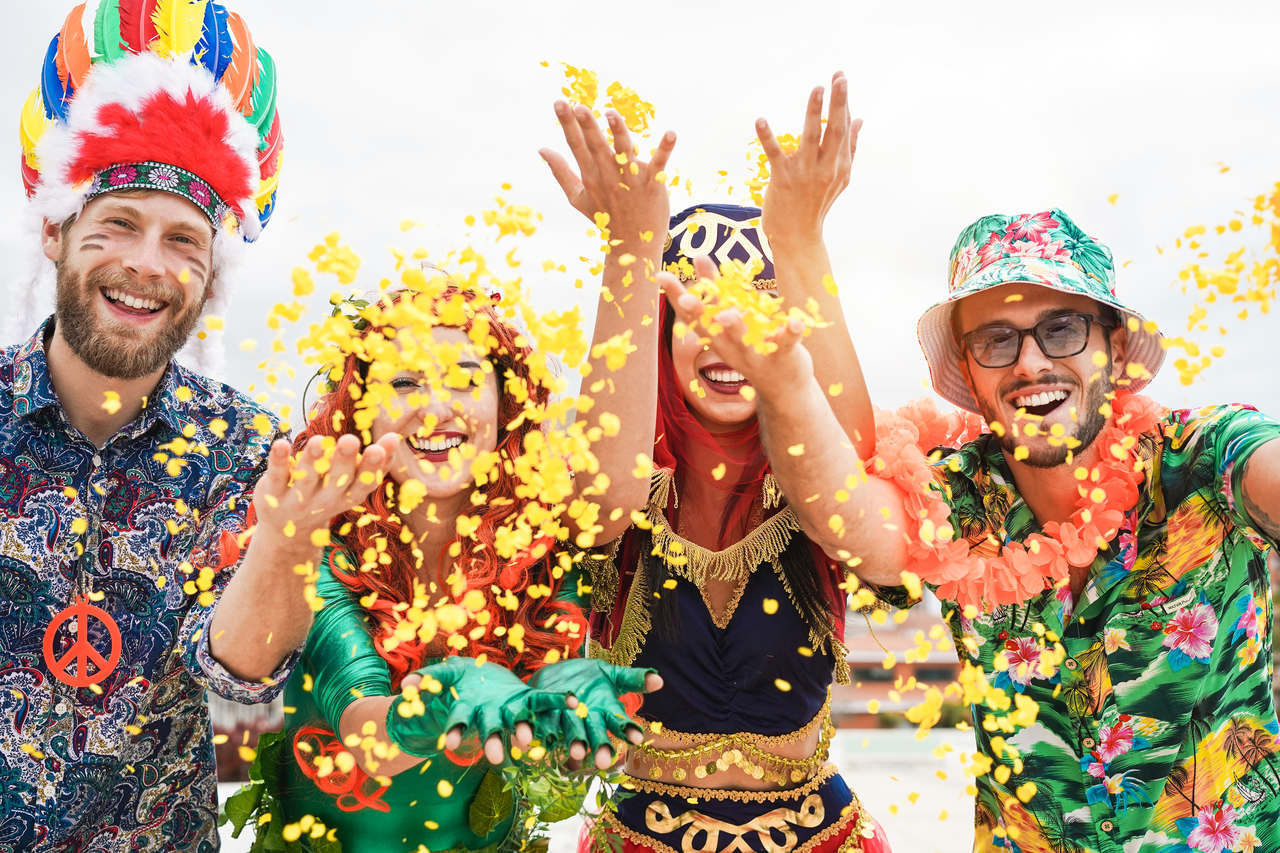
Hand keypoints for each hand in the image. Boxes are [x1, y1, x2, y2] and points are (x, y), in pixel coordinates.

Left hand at [252, 433, 396, 544]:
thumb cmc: (325, 496)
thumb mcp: (349, 486)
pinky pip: (276, 476)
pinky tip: (281, 443)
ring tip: (319, 440)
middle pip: (337, 481)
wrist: (286, 532)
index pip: (364, 483)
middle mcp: (325, 501)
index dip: (373, 467)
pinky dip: (279, 461)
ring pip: (307, 478)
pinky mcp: (272, 494)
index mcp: (347, 497)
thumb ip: (371, 465)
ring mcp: (298, 499)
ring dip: (313, 460)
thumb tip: (393, 438)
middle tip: (350, 440)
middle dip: (344, 461)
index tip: (380, 447)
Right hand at [390, 658, 569, 765]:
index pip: (459, 721)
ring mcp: (511, 710)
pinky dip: (559, 700)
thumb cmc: (460, 682)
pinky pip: (545, 701)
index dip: (454, 731)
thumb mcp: (444, 675)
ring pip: (517, 724)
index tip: (449, 744)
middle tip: (498, 759)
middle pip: (490, 731)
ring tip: (530, 745)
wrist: (482, 679)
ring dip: (524, 733)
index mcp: (468, 709)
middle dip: (493, 743)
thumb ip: (428, 679)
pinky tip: (574, 700)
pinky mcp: (528, 699)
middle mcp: (490, 715)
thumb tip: (406, 686)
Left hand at [528, 659, 661, 769]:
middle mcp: (588, 721)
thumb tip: (660, 680)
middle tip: (604, 761)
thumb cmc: (590, 678)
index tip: (637, 738)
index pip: (620, 722)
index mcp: (606, 711)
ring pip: (572, 734)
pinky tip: (543, 742)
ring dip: (574, 744)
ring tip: (576, 754)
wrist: (556, 675)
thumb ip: (633, 678)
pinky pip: (545, 727)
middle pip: (596, 735)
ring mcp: (566, 721)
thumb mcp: (612, 673)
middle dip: (600, 747)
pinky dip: (544, 735)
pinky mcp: (545, 718)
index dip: (627, 730)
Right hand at [540, 103, 675, 247]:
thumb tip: (542, 149)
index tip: (559, 103)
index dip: (567, 124)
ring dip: (618, 133)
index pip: (576, 146)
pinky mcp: (654, 184)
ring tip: (611, 114)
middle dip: (587, 126)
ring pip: (625, 153)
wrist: (633, 243)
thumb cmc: (605, 216)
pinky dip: (665, 149)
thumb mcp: (578, 197)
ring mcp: (632, 180)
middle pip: (596, 147)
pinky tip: (671, 133)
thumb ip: (560, 172)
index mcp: (590, 177)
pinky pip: (660, 164)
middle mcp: (609, 177)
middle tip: (579, 106)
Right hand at [660, 257, 813, 399]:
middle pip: (712, 327)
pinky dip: (791, 331)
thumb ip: (717, 290)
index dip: (676, 296)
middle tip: (688, 297)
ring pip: (744, 338)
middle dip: (700, 313)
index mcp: (717, 337)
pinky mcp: (782, 356)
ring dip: (736, 326)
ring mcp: (756, 353)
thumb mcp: (731, 320)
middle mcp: (731, 346)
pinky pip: (786, 343)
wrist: (782, 389)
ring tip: (728, 313)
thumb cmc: (752, 346)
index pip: (691, 315)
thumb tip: (698, 255)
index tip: (661, 275)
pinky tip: (796, 320)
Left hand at [758, 71, 860, 244]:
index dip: (843, 102)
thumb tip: (860, 119)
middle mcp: (825, 168)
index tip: (841, 77)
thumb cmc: (817, 204)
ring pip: (811, 138)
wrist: (798, 237)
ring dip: (813, 112)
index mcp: (840, 165)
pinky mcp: (783, 178)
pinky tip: (760, 120)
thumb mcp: (840, 178)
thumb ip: (850, 148)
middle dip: (838, 102)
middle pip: (834, 131)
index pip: (843, 129)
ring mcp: (804, 173)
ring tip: (817, 88)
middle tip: (839, 77)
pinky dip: (767, 136)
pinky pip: (774, 154)